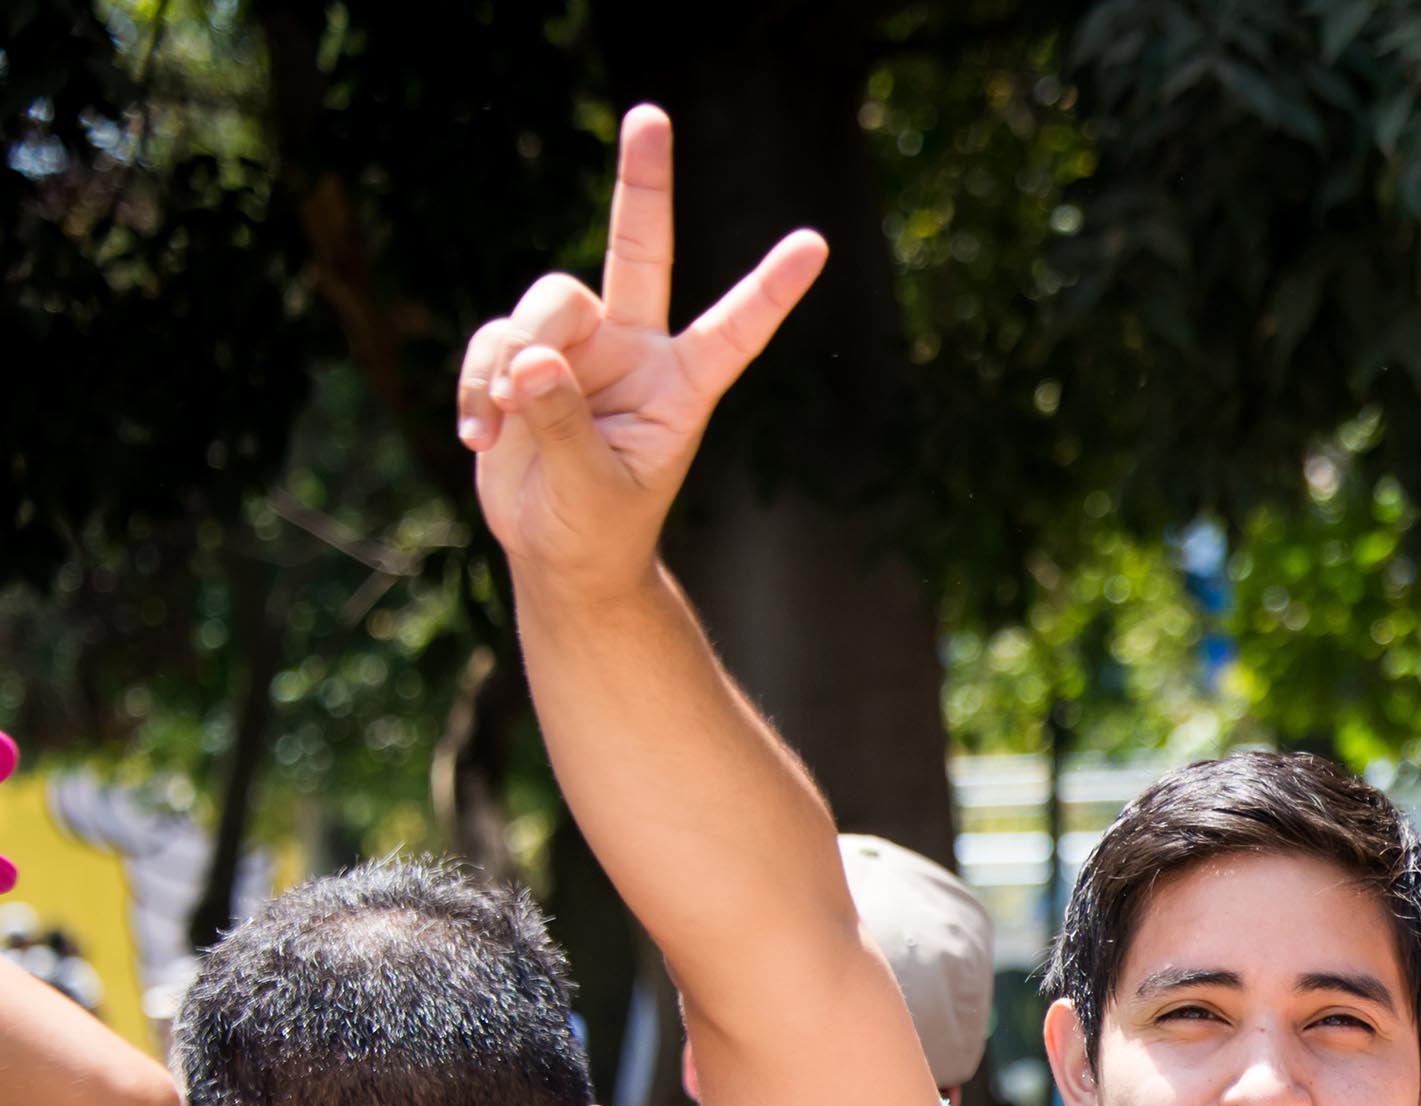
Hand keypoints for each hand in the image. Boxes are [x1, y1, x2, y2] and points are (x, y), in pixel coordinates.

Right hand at [456, 105, 827, 602]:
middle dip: (645, 182)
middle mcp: (636, 350)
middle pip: (639, 249)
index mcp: (683, 385)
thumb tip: (534, 361)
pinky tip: (479, 433)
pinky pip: (493, 340)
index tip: (815, 245)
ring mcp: (580, 346)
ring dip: (512, 358)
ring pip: (545, 302)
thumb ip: (565, 427)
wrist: (558, 549)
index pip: (734, 329)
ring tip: (505, 419)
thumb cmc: (597, 527)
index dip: (771, 289)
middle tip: (650, 114)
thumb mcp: (592, 490)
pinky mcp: (525, 353)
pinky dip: (478, 382)